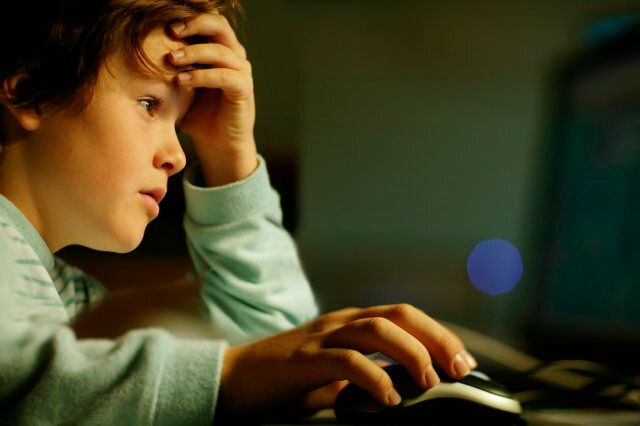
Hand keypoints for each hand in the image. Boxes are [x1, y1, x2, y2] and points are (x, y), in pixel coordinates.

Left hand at [169, 10, 256, 185]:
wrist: (218, 144)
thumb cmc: (197, 114)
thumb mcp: (179, 87)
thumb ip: (168, 69)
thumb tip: (132, 54)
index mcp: (220, 49)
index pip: (206, 22)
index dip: (186, 18)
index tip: (160, 24)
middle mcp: (234, 55)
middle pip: (219, 24)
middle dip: (193, 24)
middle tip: (170, 31)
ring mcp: (241, 71)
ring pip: (220, 50)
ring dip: (194, 51)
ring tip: (172, 59)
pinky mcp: (244, 89)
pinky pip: (224, 75)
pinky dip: (202, 76)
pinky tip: (182, 81)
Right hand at [218, 304, 477, 420]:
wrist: (233, 380)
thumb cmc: (285, 381)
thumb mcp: (333, 377)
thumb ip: (365, 378)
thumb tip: (402, 391)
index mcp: (349, 325)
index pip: (403, 316)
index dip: (437, 333)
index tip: (462, 360)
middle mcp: (340, 323)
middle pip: (398, 315)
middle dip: (435, 337)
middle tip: (459, 367)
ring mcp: (321, 337)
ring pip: (376, 330)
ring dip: (410, 352)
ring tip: (429, 380)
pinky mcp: (303, 358)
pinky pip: (345, 362)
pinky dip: (373, 377)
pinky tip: (389, 398)